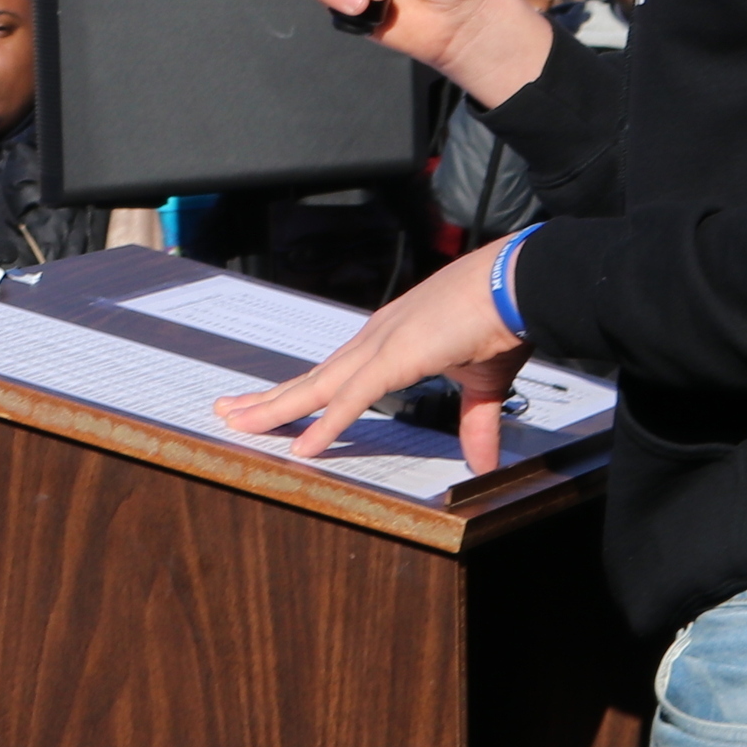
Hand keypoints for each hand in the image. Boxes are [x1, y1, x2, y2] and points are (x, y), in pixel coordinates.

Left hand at [215, 238, 526, 473]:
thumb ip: (475, 423)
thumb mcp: (484, 384)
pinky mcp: (396, 357)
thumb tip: (482, 461)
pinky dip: (326, 424)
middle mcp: (375, 339)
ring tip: (239, 423)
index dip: (301, 392)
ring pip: (319, 387)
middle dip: (269, 397)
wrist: (517, 285)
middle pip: (312, 377)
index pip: (334, 374)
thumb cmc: (502, 320)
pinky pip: (353, 398)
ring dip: (278, 408)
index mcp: (389, 340)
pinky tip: (303, 447)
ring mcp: (381, 345)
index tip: (271, 404)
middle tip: (228, 411)